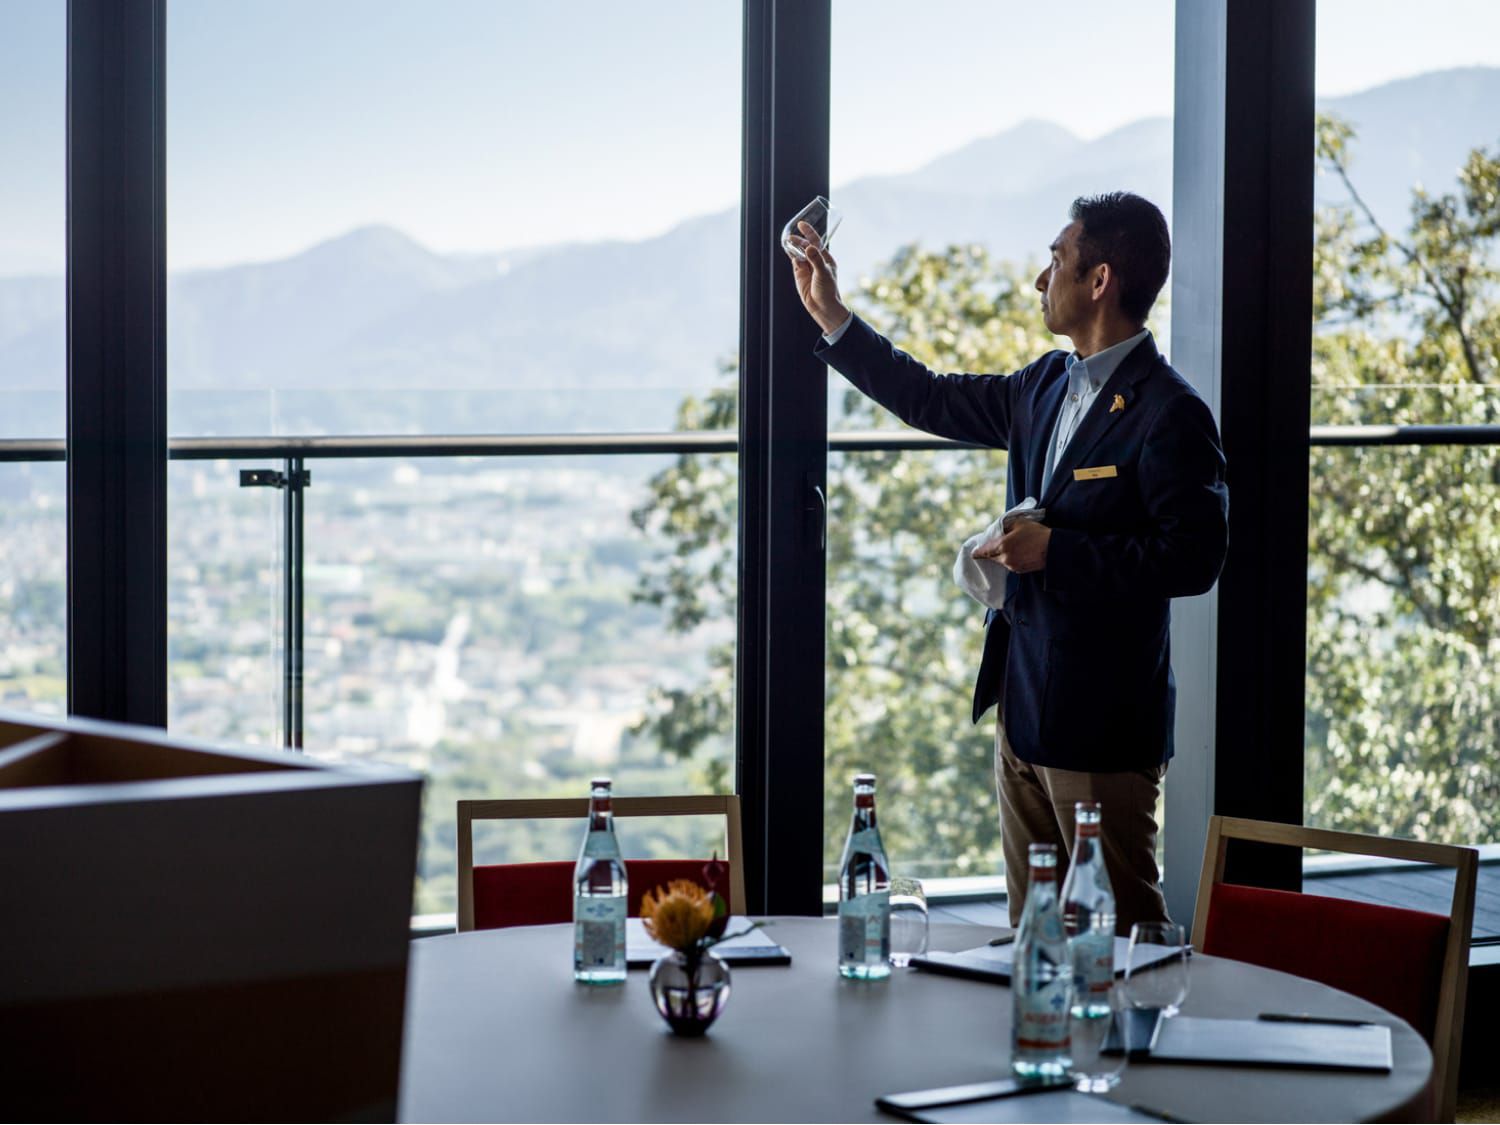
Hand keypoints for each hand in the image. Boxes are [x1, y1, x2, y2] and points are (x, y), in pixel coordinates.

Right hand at [786, 220, 849, 334]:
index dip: (809, 232)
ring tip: (788, 241)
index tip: (801, 224)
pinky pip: (794, 261)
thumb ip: (816, 260)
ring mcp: (807, 267)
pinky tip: (788, 250)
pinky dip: (791, 255)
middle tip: (791, 236)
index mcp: (825, 258)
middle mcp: (815, 261)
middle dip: (799, 239)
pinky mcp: (799, 274)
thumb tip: (809, 247)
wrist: (823, 307)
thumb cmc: (828, 290)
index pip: (816, 241)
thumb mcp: (823, 273)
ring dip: (793, 247)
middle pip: (805, 246)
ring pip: (798, 253)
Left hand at [974, 521, 1050, 573]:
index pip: (984, 551)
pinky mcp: (1019, 571)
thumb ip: (1005, 527)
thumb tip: (998, 531)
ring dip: (1001, 555)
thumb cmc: (1037, 533)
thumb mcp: (1019, 523)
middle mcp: (1004, 558)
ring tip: (1010, 546)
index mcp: (1002, 546)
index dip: (978, 552)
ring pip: (1001, 561)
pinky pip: (1009, 564)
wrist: (1054, 549)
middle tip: (992, 545)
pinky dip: (1010, 559)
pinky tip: (1018, 552)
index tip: (973, 553)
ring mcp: (1012, 566)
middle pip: (991, 557)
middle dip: (990, 552)